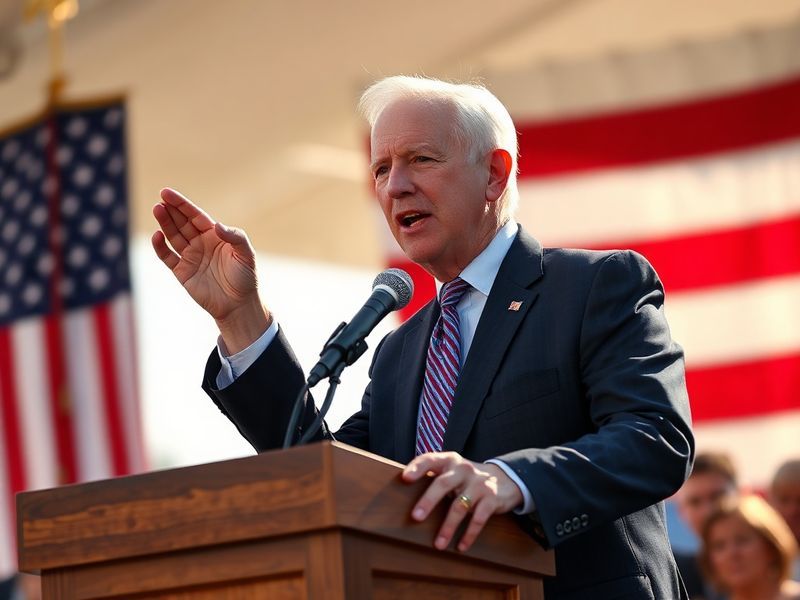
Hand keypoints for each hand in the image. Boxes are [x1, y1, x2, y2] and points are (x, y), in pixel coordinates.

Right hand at [151, 188, 269, 351]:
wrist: (239, 304)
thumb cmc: (245, 277)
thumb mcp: (246, 254)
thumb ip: (235, 237)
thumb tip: (216, 225)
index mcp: (214, 235)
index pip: (195, 215)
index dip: (182, 204)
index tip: (167, 193)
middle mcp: (200, 243)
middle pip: (182, 223)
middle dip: (171, 211)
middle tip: (161, 200)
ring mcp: (190, 257)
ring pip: (173, 236)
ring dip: (164, 224)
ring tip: (157, 210)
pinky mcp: (182, 272)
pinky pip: (167, 257)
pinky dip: (160, 247)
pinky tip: (157, 236)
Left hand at [402, 452, 522, 551]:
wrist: (505, 478)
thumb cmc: (467, 478)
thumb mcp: (452, 471)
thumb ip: (435, 477)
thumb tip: (403, 494)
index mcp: (449, 461)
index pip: (430, 459)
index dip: (417, 467)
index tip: (405, 478)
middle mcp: (463, 469)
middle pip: (443, 484)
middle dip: (429, 500)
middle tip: (416, 517)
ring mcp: (479, 483)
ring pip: (460, 506)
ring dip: (448, 527)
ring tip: (438, 544)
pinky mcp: (492, 498)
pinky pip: (478, 518)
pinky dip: (469, 534)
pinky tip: (461, 546)